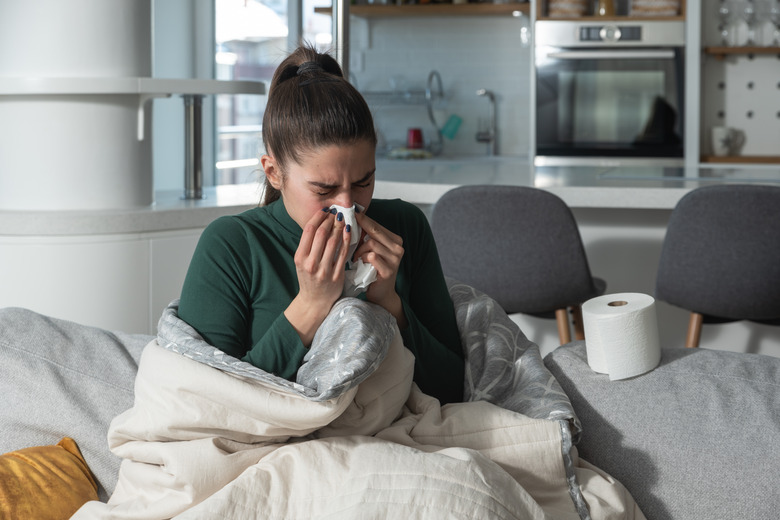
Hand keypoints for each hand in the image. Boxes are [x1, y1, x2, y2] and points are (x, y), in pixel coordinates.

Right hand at [285, 208, 351, 345]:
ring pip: (333, 242)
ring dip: (339, 227)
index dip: (318, 217)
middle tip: (335, 212)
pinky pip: (343, 253)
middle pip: (321, 234)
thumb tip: (319, 222)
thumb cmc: (309, 279)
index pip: (309, 231)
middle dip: (330, 220)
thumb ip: (308, 245)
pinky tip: (348, 231)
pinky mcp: (336, 275)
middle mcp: (310, 263)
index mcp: (300, 258)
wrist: (314, 302)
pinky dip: (346, 239)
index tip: (325, 210)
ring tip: (342, 219)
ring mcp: (324, 270)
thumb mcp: (302, 262)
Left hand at [353, 212, 407, 329]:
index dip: (363, 220)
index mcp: (396, 240)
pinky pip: (371, 256)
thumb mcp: (371, 250)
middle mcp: (398, 248)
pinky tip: (358, 263)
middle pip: (375, 231)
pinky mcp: (389, 270)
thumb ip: (367, 237)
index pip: (377, 225)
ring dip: (359, 250)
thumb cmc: (372, 270)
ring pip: (372, 243)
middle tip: (346, 229)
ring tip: (355, 257)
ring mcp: (395, 259)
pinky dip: (362, 258)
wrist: (380, 294)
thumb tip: (351, 220)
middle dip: (359, 231)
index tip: (351, 213)